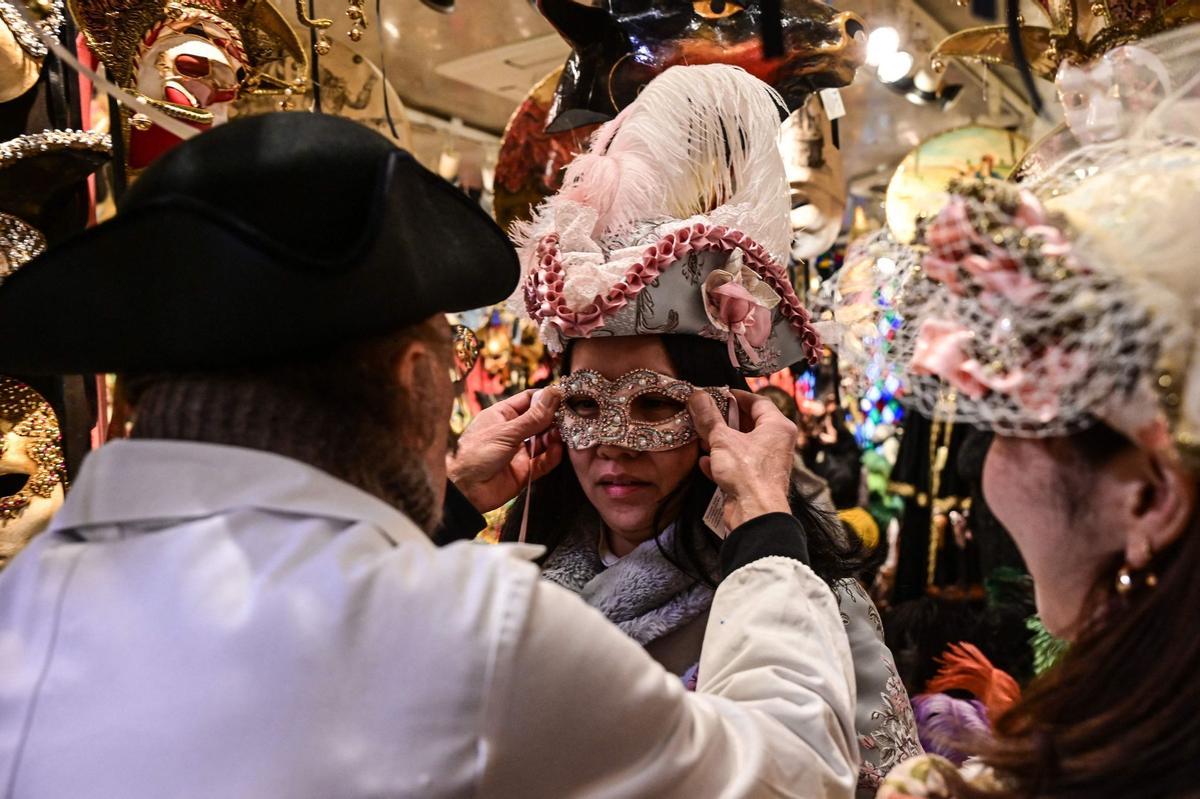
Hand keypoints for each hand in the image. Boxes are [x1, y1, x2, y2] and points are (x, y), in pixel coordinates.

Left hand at [448, 388, 564, 512]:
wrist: (463, 490)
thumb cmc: (475, 454)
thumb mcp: (506, 431)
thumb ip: (533, 417)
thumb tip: (553, 394)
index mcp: (503, 415)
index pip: (529, 400)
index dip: (546, 398)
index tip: (565, 396)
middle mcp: (512, 432)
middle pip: (540, 421)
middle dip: (555, 419)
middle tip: (570, 416)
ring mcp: (519, 452)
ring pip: (544, 441)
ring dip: (555, 437)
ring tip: (563, 434)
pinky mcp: (524, 471)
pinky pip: (544, 462)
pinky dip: (552, 456)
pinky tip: (558, 450)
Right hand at [689, 389, 795, 530]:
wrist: (755, 514)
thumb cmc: (748, 474)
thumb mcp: (723, 440)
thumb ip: (709, 418)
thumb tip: (698, 397)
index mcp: (777, 427)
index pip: (758, 402)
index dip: (737, 396)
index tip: (718, 394)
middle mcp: (776, 443)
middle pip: (749, 423)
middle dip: (725, 420)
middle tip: (706, 414)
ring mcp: (767, 463)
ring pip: (742, 445)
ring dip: (721, 441)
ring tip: (702, 436)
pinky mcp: (756, 481)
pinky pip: (738, 465)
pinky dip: (722, 462)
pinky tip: (705, 462)